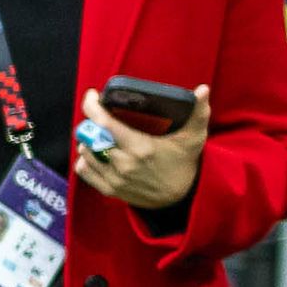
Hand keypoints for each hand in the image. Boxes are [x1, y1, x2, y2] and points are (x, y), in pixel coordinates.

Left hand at [77, 84, 209, 212]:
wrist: (180, 198)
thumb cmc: (184, 162)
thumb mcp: (194, 137)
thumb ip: (199, 112)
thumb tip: (203, 89)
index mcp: (141, 147)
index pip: (105, 124)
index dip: (92, 107)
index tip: (92, 96)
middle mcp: (124, 163)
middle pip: (92, 136)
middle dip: (92, 122)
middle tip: (100, 116)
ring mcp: (115, 178)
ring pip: (85, 152)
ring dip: (88, 139)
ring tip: (98, 133)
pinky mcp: (109, 189)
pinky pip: (84, 169)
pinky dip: (85, 158)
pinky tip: (96, 152)